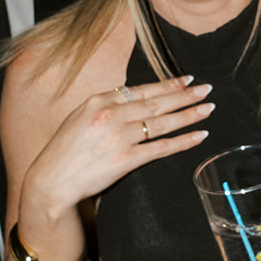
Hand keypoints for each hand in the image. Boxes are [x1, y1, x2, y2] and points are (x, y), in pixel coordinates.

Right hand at [22, 76, 213, 221]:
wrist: (51, 181)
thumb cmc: (65, 151)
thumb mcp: (80, 118)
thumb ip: (105, 107)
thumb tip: (132, 97)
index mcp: (99, 101)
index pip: (141, 89)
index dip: (167, 84)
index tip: (187, 80)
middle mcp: (111, 115)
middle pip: (156, 102)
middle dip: (185, 95)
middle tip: (207, 89)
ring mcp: (119, 136)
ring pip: (162, 122)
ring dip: (189, 114)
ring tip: (208, 108)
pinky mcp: (126, 159)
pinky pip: (161, 147)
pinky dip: (183, 141)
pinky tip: (200, 135)